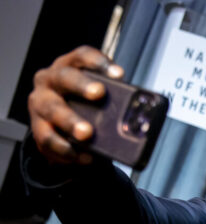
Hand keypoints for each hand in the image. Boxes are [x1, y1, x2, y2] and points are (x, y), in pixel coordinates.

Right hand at [27, 45, 123, 164]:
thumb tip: (140, 112)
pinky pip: (49, 139)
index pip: (82, 56)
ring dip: (70, 122)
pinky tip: (83, 156)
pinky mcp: (37, 129)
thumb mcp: (99, 100)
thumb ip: (115, 99)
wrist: (65, 135)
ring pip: (53, 110)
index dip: (99, 62)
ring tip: (87, 134)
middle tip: (99, 93)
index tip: (119, 74)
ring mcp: (40, 104)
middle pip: (64, 77)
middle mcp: (50, 81)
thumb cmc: (86, 109)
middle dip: (82, 85)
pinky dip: (67, 150)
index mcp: (69, 67)